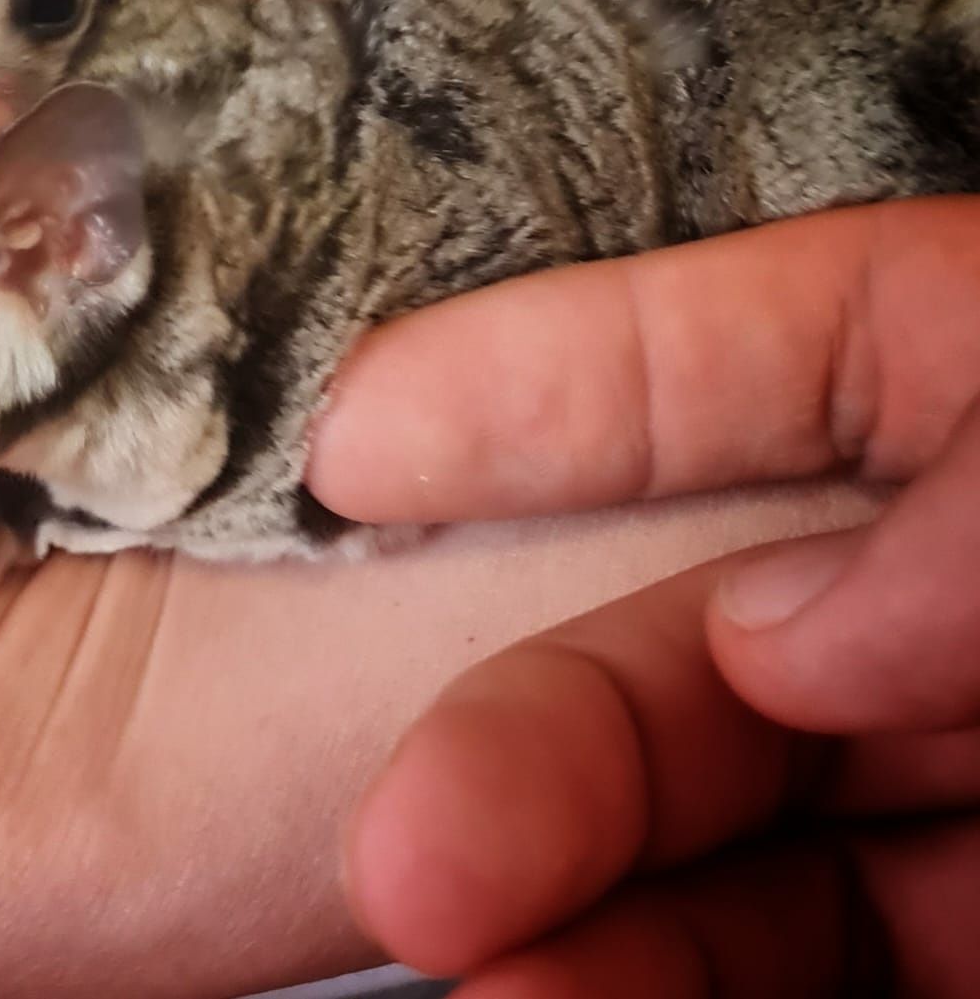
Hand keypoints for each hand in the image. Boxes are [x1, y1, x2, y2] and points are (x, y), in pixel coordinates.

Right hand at [316, 199, 979, 994]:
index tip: (363, 435)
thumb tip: (790, 627)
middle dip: (541, 720)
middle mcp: (962, 599)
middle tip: (411, 833)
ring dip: (571, 884)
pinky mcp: (969, 942)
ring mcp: (962, 766)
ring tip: (455, 936)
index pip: (783, 348)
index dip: (562, 376)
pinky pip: (806, 952)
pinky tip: (557, 992)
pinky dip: (664, 974)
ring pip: (731, 814)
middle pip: (706, 617)